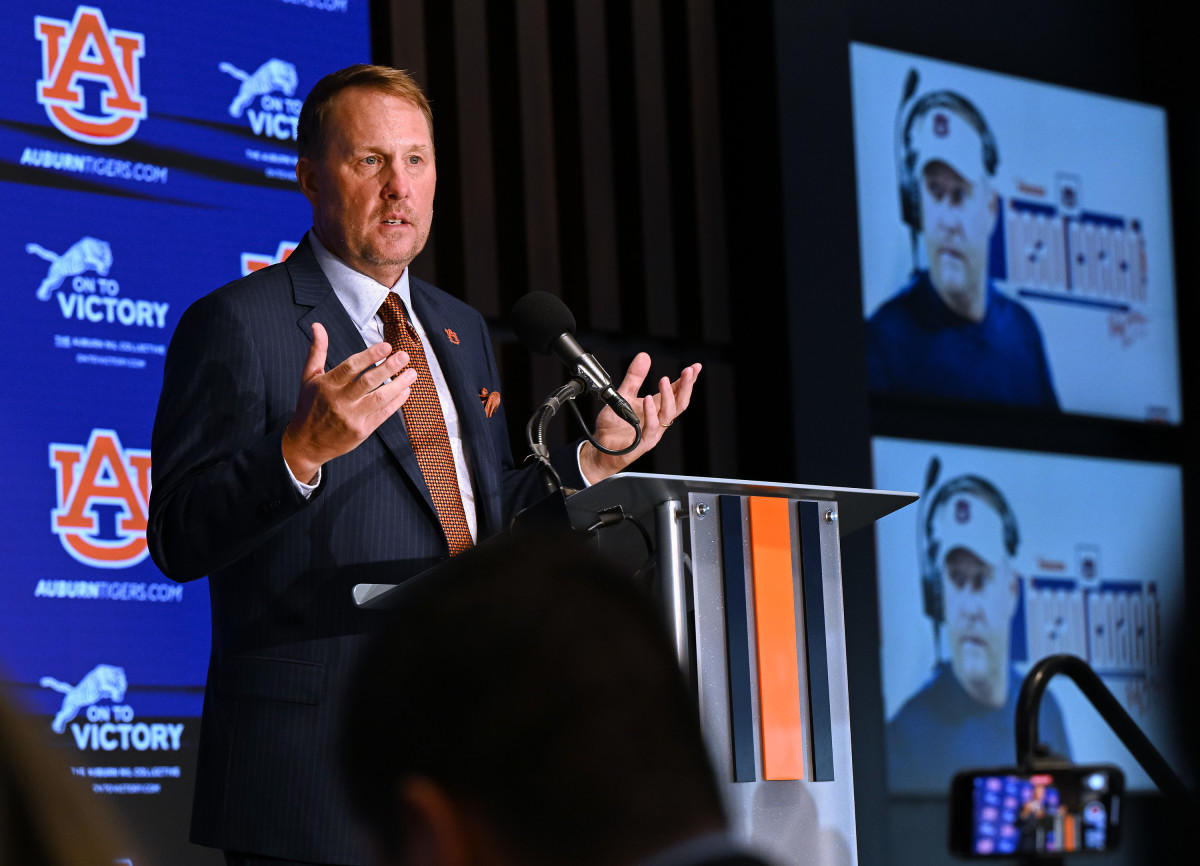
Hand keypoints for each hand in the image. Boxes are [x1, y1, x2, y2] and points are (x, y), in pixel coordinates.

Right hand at [281, 323, 417, 482]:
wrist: (306, 443)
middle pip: (367, 382)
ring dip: (398, 385)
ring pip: (379, 399)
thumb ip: (317, 351)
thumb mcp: (308, 377)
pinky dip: (396, 402)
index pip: (351, 367)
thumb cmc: (309, 406)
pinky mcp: (361, 431)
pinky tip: (406, 391)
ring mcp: (351, 417)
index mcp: (327, 385)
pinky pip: (383, 414)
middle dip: (388, 368)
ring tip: (412, 373)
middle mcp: (339, 401)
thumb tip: (318, 326)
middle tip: (404, 356)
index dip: (370, 356)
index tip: (386, 346)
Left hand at [578, 352, 701, 484]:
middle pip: (680, 403)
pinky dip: (650, 412)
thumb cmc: (613, 427)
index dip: (687, 380)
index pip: (677, 393)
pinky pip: (651, 426)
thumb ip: (634, 377)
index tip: (695, 367)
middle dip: (686, 386)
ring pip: (668, 414)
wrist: (600, 449)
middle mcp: (658, 420)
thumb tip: (644, 356)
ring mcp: (653, 432)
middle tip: (689, 371)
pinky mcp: (643, 442)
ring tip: (664, 380)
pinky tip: (648, 399)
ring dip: (668, 396)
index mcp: (656, 408)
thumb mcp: (623, 395)